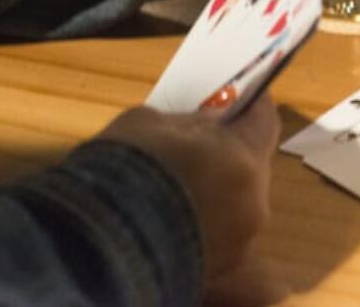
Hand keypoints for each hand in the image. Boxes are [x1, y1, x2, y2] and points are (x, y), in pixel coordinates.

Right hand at [98, 94, 281, 278]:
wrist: (96, 240)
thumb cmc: (124, 169)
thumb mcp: (150, 124)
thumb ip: (189, 123)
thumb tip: (210, 122)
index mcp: (243, 159)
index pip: (264, 121)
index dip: (253, 105)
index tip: (244, 95)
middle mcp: (252, 203)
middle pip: (253, 164)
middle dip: (231, 150)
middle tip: (203, 138)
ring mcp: (237, 240)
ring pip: (236, 200)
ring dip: (216, 185)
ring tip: (181, 177)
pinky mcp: (215, 265)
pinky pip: (218, 229)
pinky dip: (203, 215)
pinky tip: (174, 208)